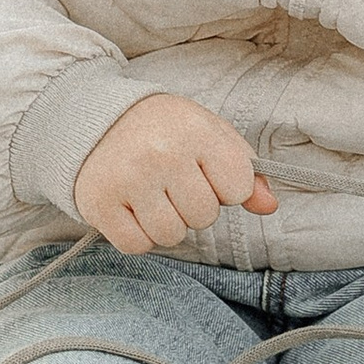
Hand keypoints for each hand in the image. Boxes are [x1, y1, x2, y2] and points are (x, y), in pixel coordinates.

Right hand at [74, 94, 277, 254]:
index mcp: (196, 131)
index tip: (205, 172)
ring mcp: (128, 179)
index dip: (225, 187)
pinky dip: (138, 235)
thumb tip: (268, 205)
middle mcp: (162, 154)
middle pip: (204, 217)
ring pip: (171, 235)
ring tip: (152, 195)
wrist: (94, 118)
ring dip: (166, 223)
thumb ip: (244, 169)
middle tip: (172, 182)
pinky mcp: (99, 203)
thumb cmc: (162, 129)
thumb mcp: (208, 134)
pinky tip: (131, 207)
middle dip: (193, 206)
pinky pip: (137, 245)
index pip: (237, 188)